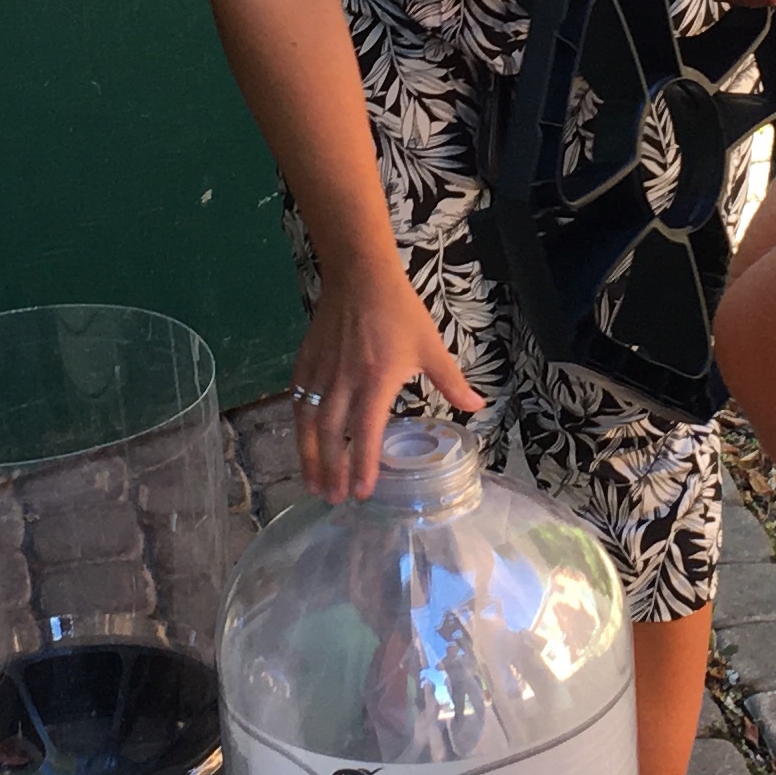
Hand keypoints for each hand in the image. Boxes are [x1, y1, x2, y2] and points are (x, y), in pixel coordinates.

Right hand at [290, 260, 485, 500]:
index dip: (363, 464)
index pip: (366, 431)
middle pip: (332, 435)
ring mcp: (321, 372)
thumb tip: (477, 407)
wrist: (360, 275)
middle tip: (333, 499)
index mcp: (376, 380)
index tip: (362, 493)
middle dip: (332, 470)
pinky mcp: (306, 362)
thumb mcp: (431, 346)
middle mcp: (344, 382)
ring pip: (310, 423)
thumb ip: (451, 381)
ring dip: (309, 457)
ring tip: (313, 484)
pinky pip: (297, 401)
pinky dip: (299, 427)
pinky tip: (302, 444)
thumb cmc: (399, 311)